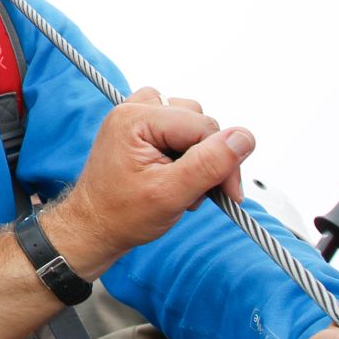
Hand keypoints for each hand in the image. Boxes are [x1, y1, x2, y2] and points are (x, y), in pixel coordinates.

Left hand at [44, 87, 254, 277]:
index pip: (202, 126)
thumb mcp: (172, 193)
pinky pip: (179, 129)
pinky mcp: (141, 128)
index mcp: (135, 119)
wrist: (93, 228)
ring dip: (197, 158)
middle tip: (196, 194)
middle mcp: (133, 109)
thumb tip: (245, 137)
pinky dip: (185, 154)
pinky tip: (176, 177)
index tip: (229, 194)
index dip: (223, 159)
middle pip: (199, 121)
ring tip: (182, 188)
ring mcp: (136, 117)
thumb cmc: (121, 215)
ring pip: (192, 123)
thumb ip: (210, 164)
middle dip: (207, 160)